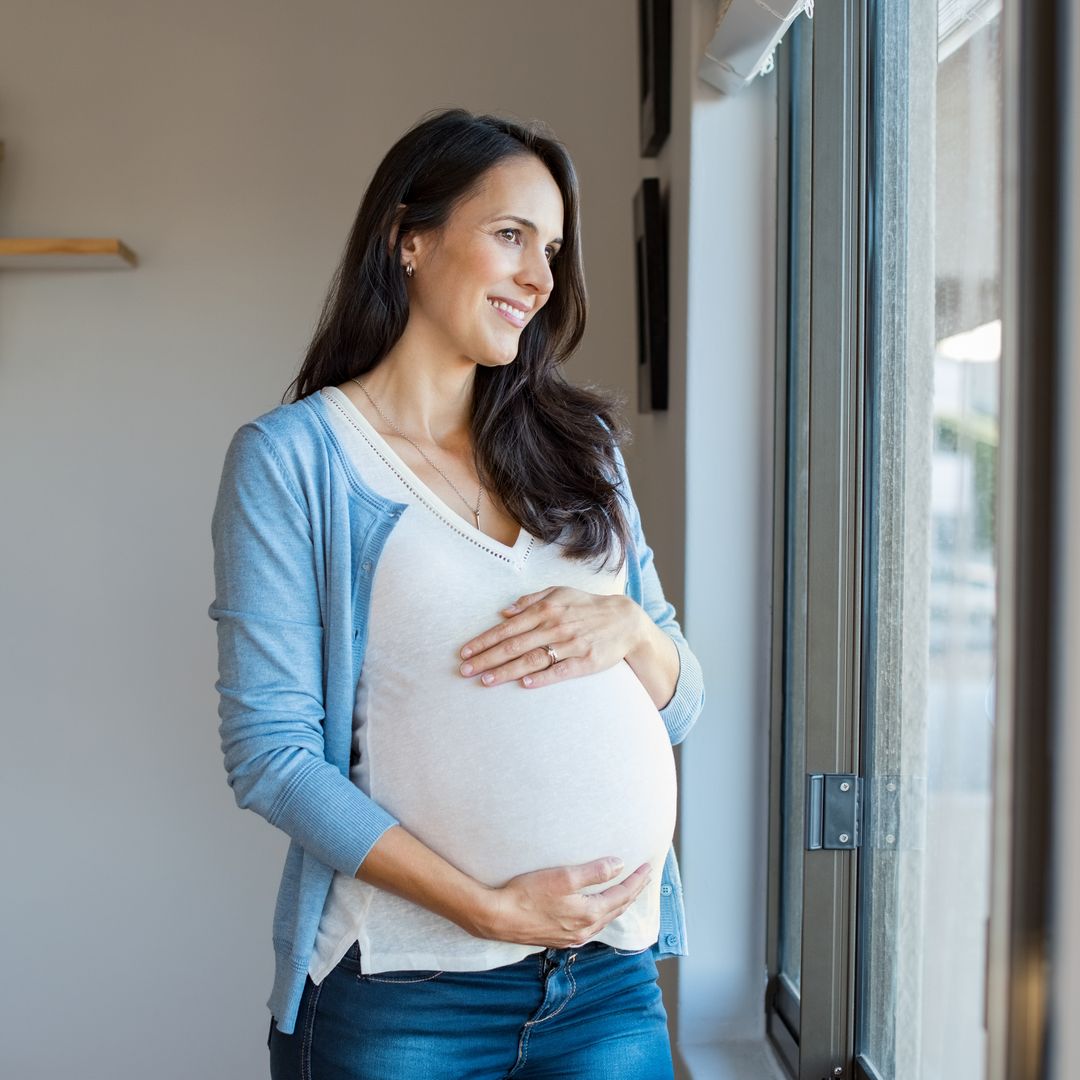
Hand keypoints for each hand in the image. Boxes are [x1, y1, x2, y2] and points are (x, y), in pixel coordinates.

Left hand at [457, 586, 647, 688]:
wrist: (624, 621)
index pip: (507, 628)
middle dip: (487, 658)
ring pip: (532, 659)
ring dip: (507, 671)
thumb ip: (531, 600)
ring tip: (486, 680)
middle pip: (514, 646)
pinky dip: (543, 677)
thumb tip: (504, 612)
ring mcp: (570, 644)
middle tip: (465, 670)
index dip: (484, 640)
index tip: (465, 652)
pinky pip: (560, 670)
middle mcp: (555, 626)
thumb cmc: (586, 607)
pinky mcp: (586, 661)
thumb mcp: (560, 592)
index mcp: (546, 609)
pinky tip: (525, 683)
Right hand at [471, 858, 652, 947]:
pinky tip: (597, 910)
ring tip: (626, 892)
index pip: (622, 896)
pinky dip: (601, 914)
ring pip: (604, 920)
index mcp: (590, 915)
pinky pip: (590, 926)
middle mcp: (584, 931)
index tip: (648, 867)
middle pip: (617, 909)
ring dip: (617, 904)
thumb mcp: (564, 877)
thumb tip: (620, 865)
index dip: (637, 880)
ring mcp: (571, 938)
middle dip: (632, 892)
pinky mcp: (558, 938)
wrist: (497, 917)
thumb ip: (595, 872)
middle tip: (644, 877)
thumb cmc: (528, 894)